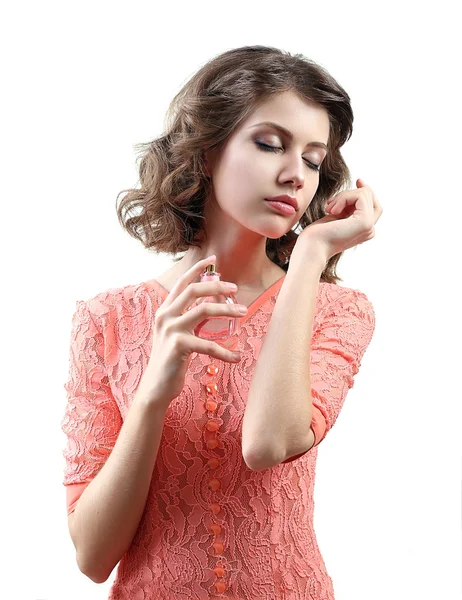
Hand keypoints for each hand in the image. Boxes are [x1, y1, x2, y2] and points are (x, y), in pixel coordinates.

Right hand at [138, 256, 245, 408]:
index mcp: (165, 310)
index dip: (198, 269)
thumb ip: (190, 317)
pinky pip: (208, 345)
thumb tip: (210, 303)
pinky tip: (237, 357)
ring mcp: (170, 330)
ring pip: (203, 310)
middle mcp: (165, 316)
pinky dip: (225, 352)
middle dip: (217, 285)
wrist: (156, 387)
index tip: (213, 259)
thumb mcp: (178, 333)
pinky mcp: (178, 347)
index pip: (182, 283)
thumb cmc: (171, 360)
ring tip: (244, 311)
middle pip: (194, 291)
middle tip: (235, 288)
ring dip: (227, 310)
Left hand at [295, 179, 382, 261]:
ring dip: (342, 196)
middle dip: (349, 194)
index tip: (359, 181)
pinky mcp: (364, 222)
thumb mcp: (336, 216)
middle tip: (330, 205)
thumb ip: (348, 207)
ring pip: (364, 194)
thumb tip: (360, 187)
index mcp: (364, 231)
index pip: (374, 206)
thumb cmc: (317, 235)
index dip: (367, 192)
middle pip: (370, 197)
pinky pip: (360, 195)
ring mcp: (369, 227)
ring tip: (328, 209)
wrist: (311, 248)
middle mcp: (370, 230)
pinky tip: (331, 210)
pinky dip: (343, 198)